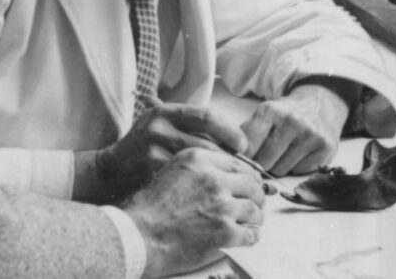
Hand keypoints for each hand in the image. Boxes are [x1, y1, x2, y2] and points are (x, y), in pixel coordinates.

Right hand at [74, 103, 246, 200]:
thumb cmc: (143, 148)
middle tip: (248, 172)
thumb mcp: (160, 125)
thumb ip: (190, 124)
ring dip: (222, 178)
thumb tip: (236, 135)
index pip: (207, 115)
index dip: (229, 130)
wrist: (111, 173)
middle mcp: (158, 128)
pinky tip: (215, 197)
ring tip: (236, 186)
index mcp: (164, 112)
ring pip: (201, 167)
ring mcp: (154, 152)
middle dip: (231, 161)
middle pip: (208, 144)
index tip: (242, 144)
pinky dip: (205, 192)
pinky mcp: (153, 175)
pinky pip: (188, 185)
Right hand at [122, 147, 265, 277]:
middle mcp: (212, 178)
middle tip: (256, 199)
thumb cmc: (150, 205)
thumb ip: (198, 164)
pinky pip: (250, 233)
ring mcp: (221, 206)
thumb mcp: (172, 169)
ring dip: (255, 216)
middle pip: (250, 182)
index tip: (250, 179)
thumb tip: (224, 171)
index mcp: (197, 158)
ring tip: (252, 219)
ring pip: (254, 208)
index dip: (246, 173)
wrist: (139, 235)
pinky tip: (248, 235)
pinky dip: (252, 235)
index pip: (235, 161)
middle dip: (256, 193)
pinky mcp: (225, 232)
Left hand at [241, 80, 355, 175]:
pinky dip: (295, 168)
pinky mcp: (325, 147)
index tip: (243, 159)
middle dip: (260, 164)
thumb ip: (246, 134)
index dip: (243, 156)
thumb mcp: (263, 115)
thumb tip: (231, 158)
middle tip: (264, 157)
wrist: (318, 105)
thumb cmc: (284, 116)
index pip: (248, 145)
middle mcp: (292, 121)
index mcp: (270, 111)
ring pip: (281, 170)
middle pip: (264, 162)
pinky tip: (298, 154)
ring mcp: (310, 134)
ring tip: (283, 153)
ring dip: (278, 167)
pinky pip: (299, 172)